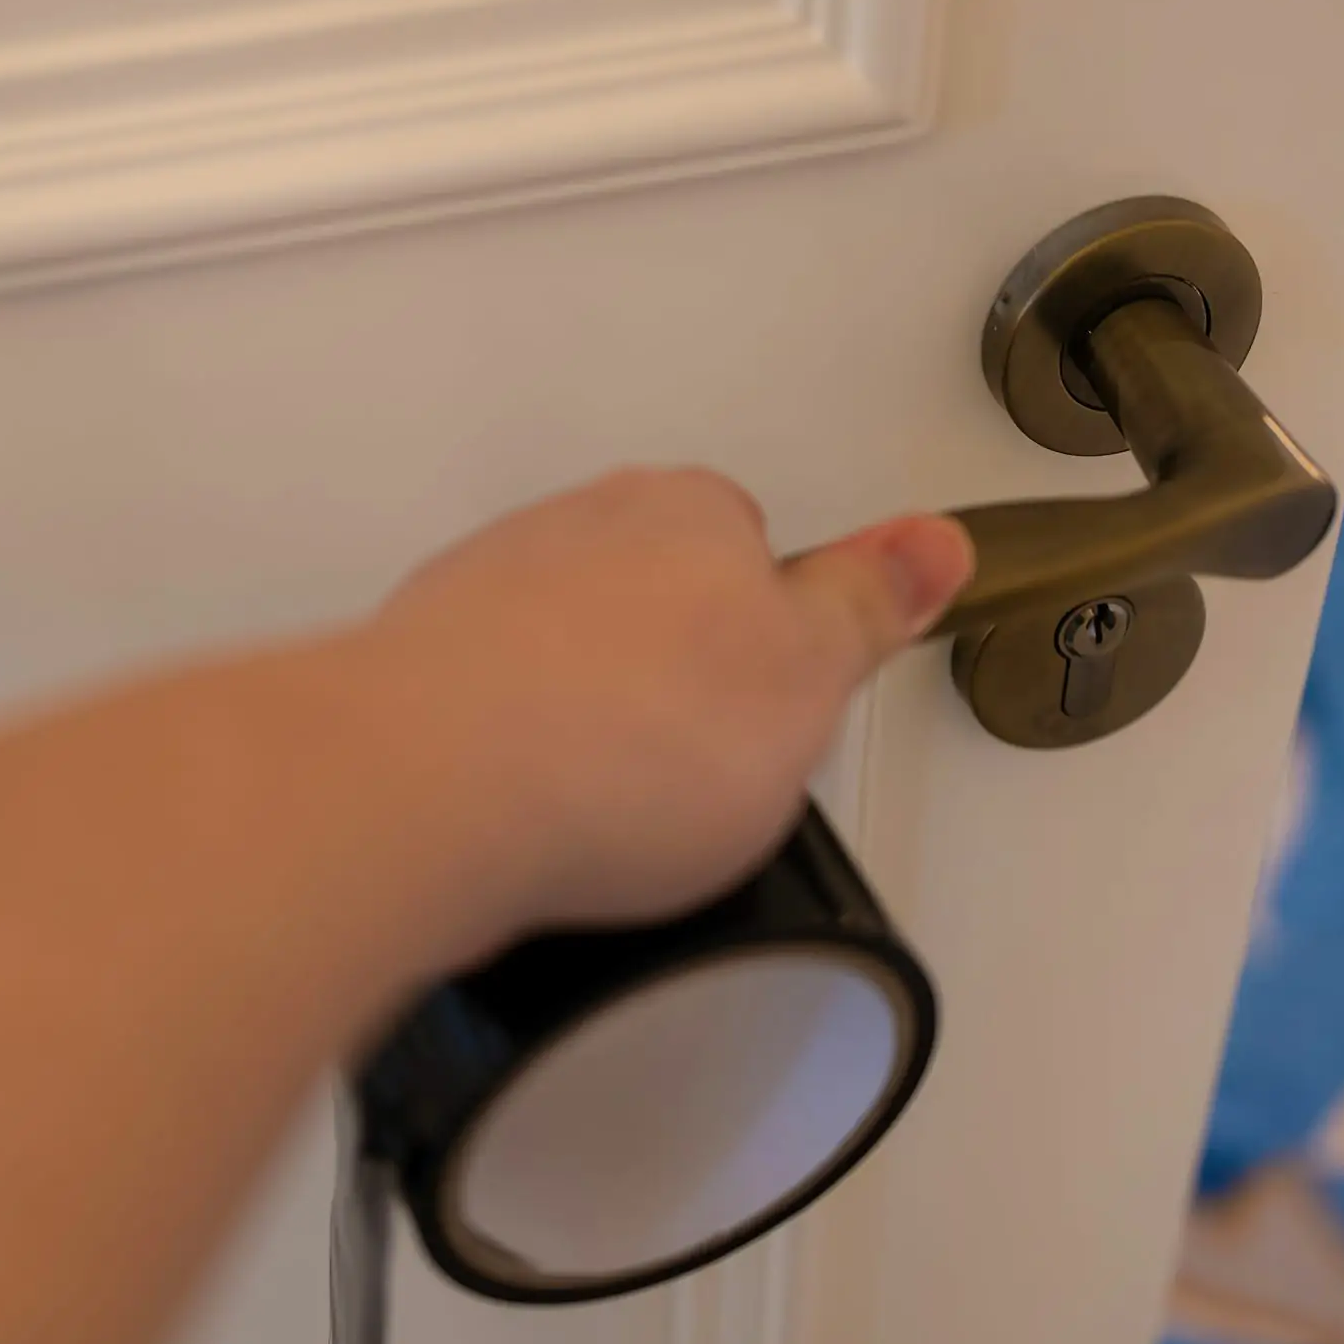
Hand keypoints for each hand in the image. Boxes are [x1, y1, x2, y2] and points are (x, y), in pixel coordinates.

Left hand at [364, 467, 972, 944]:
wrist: (432, 791)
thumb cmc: (621, 734)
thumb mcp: (809, 680)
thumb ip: (867, 607)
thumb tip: (934, 546)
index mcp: (685, 513)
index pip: (749, 539)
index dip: (772, 631)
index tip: (780, 697)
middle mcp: (571, 532)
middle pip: (647, 592)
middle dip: (673, 673)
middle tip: (703, 769)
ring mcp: (480, 601)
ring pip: (557, 652)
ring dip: (582, 720)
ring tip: (613, 818)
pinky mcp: (409, 684)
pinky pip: (481, 718)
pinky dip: (506, 767)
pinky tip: (531, 830)